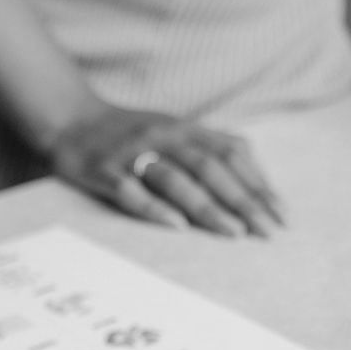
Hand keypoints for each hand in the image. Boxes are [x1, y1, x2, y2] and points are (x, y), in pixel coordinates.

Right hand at [47, 102, 284, 237]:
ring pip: (176, 180)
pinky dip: (154, 209)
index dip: (258, 184)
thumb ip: (210, 146)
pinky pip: (130, 191)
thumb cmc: (130, 132)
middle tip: (267, 231)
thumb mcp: (174, 129)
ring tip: (234, 232)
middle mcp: (163, 136)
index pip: (231, 154)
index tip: (281, 214)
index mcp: (184, 128)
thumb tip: (255, 177)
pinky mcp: (103, 170)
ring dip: (208, 207)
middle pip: (210, 168)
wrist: (69, 117)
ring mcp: (132, 153)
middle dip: (242, 201)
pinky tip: (177, 227)